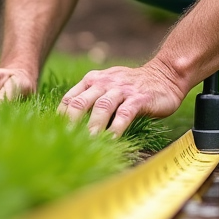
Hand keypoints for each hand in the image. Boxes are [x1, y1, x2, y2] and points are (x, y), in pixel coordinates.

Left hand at [58, 62, 187, 135]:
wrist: (165, 75)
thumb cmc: (133, 86)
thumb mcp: (108, 86)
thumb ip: (92, 98)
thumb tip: (71, 125)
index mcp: (93, 80)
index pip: (69, 98)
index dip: (59, 117)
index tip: (53, 135)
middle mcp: (104, 83)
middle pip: (80, 103)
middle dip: (70, 123)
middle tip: (63, 141)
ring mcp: (122, 90)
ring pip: (101, 107)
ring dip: (92, 127)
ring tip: (86, 143)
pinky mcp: (139, 98)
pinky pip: (124, 114)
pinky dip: (116, 128)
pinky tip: (111, 140)